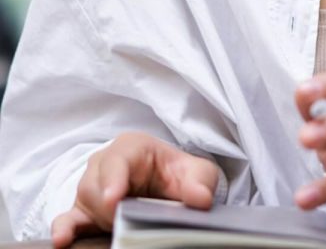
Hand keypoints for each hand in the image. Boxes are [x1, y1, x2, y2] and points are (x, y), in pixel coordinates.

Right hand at [51, 131, 218, 247]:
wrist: (165, 187)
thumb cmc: (175, 173)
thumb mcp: (196, 172)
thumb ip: (200, 182)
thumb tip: (200, 199)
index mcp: (132, 147)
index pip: (118, 159)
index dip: (114, 178)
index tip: (114, 199)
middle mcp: (105, 164)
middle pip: (96, 184)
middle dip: (109, 205)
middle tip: (123, 220)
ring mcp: (91, 189)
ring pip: (84, 202)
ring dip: (99, 219)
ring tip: (115, 230)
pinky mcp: (83, 213)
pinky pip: (67, 219)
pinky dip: (64, 229)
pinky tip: (62, 241)